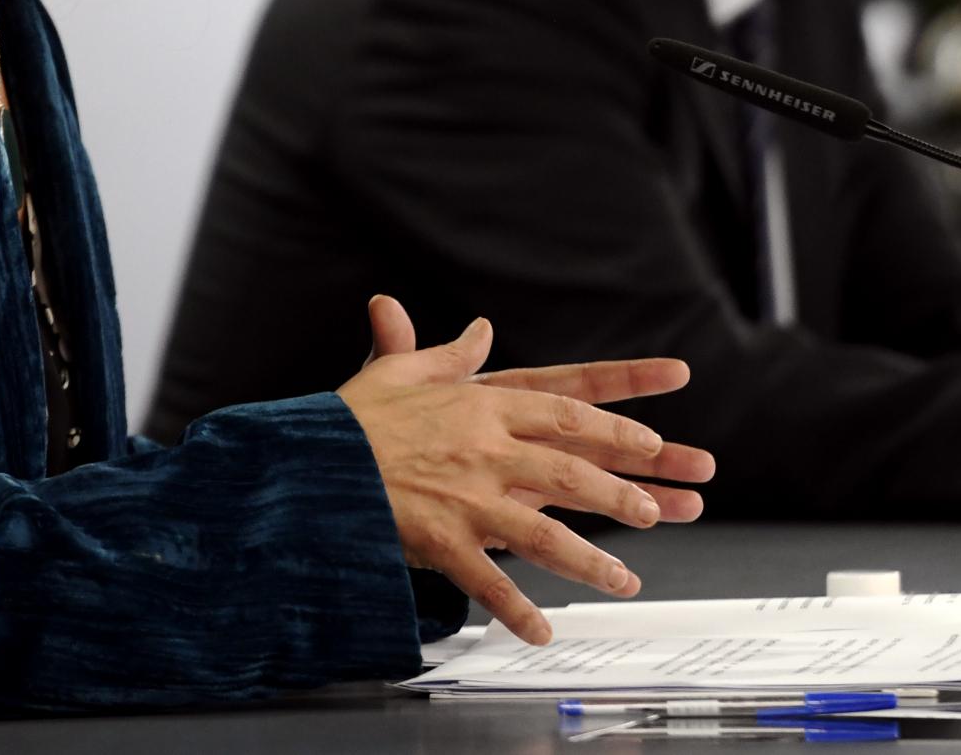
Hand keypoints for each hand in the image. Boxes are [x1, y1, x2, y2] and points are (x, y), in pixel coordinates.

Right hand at [339, 295, 715, 645]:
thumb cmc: (353, 419)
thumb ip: (449, 354)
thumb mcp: (402, 372)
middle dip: (619, 492)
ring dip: (588, 558)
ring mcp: (465, 499)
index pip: (564, 411)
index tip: (650, 440)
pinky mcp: (440, 540)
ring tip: (624, 580)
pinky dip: (516, 609)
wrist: (306, 462)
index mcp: (481, 406)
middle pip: (569, 470)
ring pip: (542, 531)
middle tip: (653, 512)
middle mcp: (483, 451)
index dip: (613, 428)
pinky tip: (541, 631)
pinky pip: (487, 581)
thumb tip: (479, 330)